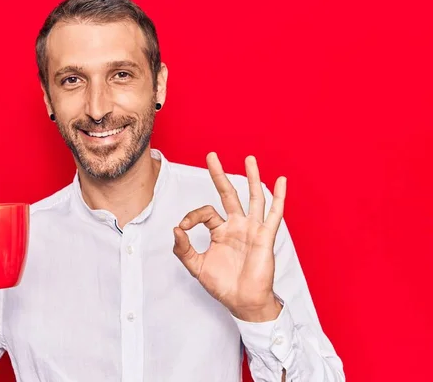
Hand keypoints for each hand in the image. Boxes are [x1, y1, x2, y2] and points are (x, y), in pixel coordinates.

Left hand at [173, 153, 286, 321]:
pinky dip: (279, 197)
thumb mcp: (196, 266)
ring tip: (249, 158)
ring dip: (251, 177)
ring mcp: (252, 229)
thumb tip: (175, 229)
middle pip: (228, 193)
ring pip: (252, 197)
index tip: (183, 228)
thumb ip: (183, 249)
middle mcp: (236, 225)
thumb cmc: (223, 285)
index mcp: (220, 231)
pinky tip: (281, 181)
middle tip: (211, 155)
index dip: (192, 216)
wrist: (242, 301)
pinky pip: (274, 214)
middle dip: (219, 175)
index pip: (205, 212)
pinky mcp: (265, 237)